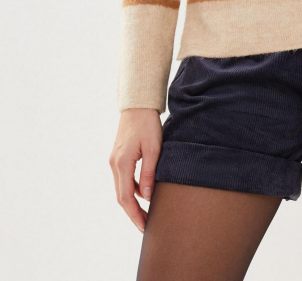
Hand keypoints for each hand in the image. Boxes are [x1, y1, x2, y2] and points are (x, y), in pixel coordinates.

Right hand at [109, 108, 161, 232]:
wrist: (137, 106)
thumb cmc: (147, 124)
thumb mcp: (154, 148)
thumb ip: (149, 172)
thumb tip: (148, 196)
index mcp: (122, 163)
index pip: (126, 197)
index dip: (135, 214)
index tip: (144, 227)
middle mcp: (114, 164)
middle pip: (121, 197)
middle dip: (133, 213)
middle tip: (146, 226)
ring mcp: (114, 161)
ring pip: (122, 189)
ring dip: (133, 203)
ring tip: (147, 214)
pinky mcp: (118, 158)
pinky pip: (124, 180)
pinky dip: (133, 190)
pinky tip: (145, 194)